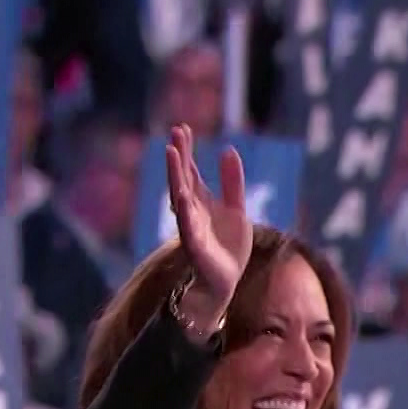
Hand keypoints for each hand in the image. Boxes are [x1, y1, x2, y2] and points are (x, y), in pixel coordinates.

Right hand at [165, 124, 251, 310]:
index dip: (186, 150)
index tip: (182, 127)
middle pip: (182, 178)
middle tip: (175, 132)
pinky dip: (183, 212)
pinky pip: (187, 227)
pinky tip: (180, 196)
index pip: (190, 171)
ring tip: (171, 153)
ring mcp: (191, 228)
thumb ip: (232, 182)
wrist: (227, 280)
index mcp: (200, 201)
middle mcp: (191, 211)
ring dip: (175, 176)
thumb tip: (228, 149)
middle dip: (178, 156)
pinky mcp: (195, 247)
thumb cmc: (228, 246)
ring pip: (179, 197)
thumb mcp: (236, 208)